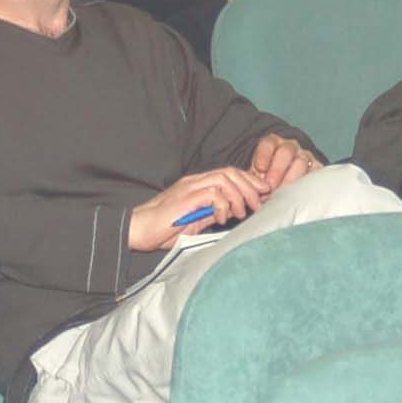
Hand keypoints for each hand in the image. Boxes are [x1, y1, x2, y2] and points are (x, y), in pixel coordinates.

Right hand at [129, 167, 267, 251]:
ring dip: (239, 195)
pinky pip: (213, 193)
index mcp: (198, 184)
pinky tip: (222, 218)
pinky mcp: (186, 197)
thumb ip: (212, 213)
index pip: (229, 174)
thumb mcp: (195, 222)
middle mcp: (195, 181)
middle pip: (231, 172)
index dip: (249, 181)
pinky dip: (223, 205)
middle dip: (250, 186)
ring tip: (242, 212)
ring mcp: (190, 187)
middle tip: (260, 204)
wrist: (138, 230)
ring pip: (225, 179)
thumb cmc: (162, 229)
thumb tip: (233, 212)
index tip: (263, 194)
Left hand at [248, 133, 318, 191]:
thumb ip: (254, 179)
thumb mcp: (257, 174)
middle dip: (277, 170)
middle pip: (285, 152)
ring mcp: (304, 155)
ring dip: (291, 178)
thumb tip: (254, 192)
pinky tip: (299, 192)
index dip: (263, 156)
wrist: (283, 179)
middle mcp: (290, 146)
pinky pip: (316, 171)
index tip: (259, 169)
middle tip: (270, 186)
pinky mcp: (316, 166)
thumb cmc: (266, 176)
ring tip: (283, 193)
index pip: (268, 144)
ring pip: (301, 161)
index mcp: (272, 143)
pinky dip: (308, 181)